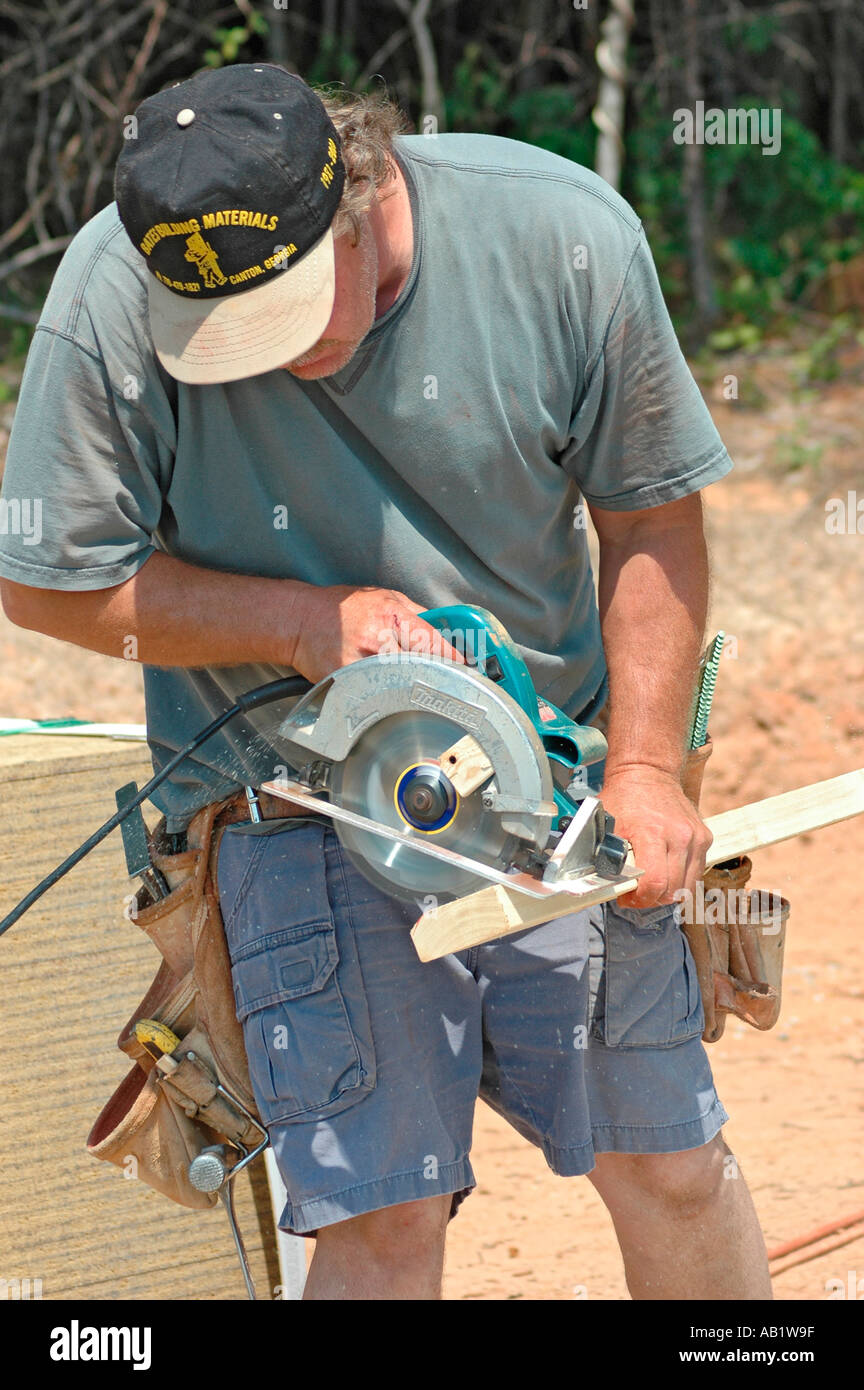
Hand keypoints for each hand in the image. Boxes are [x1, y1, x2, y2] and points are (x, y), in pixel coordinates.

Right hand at [286, 583, 464, 684]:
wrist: (300, 621)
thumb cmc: (341, 608)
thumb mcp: (382, 596)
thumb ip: (415, 612)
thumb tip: (444, 628)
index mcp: (391, 614)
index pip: (433, 642)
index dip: (454, 660)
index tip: (467, 671)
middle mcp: (378, 638)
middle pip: (421, 667)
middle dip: (438, 677)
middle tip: (450, 686)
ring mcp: (361, 663)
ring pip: (401, 684)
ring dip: (414, 689)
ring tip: (420, 691)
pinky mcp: (347, 681)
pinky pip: (374, 694)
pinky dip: (386, 697)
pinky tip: (390, 696)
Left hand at [599, 764, 711, 909]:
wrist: (648, 772)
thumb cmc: (624, 797)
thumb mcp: (606, 825)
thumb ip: (605, 856)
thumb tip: (602, 886)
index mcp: (653, 832)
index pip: (655, 883)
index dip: (640, 899)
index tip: (627, 897)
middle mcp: (680, 836)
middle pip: (672, 890)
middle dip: (651, 899)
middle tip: (636, 894)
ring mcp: (696, 837)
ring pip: (688, 886)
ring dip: (668, 892)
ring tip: (650, 885)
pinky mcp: (704, 838)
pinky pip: (696, 872)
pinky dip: (681, 879)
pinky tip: (664, 871)